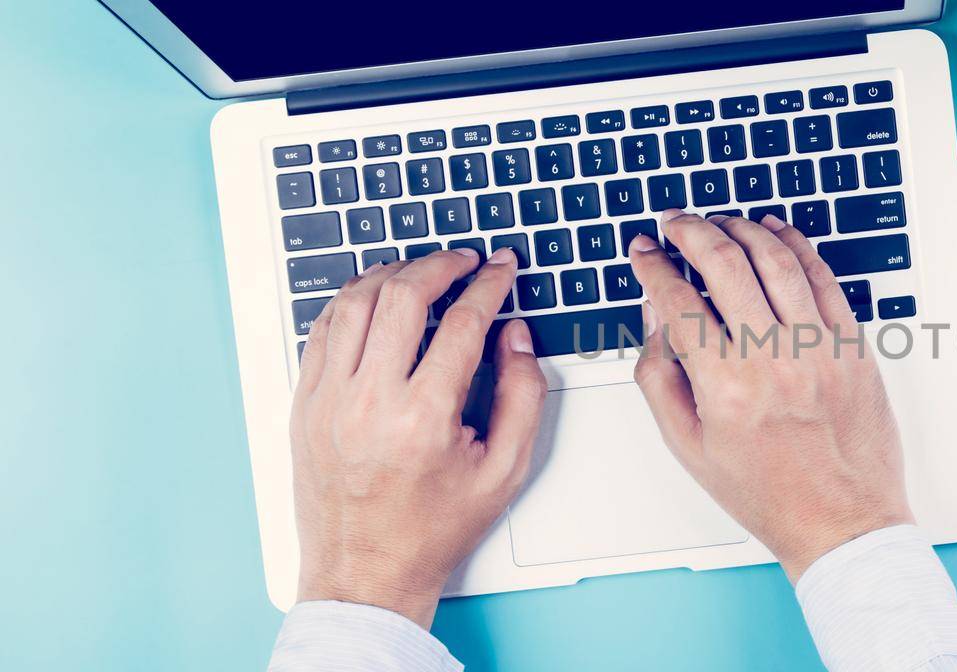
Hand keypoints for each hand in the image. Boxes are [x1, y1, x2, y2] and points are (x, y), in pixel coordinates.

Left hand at [289, 247, 546, 627]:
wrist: (366, 575)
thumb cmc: (433, 530)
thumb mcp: (504, 471)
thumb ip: (523, 396)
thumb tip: (515, 335)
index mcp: (424, 419)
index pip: (463, 323)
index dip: (489, 285)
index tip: (500, 269)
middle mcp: (369, 403)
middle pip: (403, 296)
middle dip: (441, 264)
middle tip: (464, 260)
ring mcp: (328, 401)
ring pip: (354, 303)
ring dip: (392, 274)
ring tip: (420, 270)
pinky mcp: (303, 406)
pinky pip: (322, 331)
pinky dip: (351, 303)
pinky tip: (376, 298)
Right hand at [628, 210, 912, 581]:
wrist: (842, 521)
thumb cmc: (768, 493)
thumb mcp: (690, 447)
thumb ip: (660, 378)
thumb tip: (655, 316)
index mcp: (726, 388)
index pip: (678, 302)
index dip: (652, 267)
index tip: (643, 251)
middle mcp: (774, 362)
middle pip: (725, 265)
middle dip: (692, 232)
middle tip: (675, 222)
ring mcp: (819, 349)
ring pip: (777, 260)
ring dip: (742, 229)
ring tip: (721, 221)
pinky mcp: (853, 346)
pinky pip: (823, 278)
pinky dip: (796, 246)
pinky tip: (775, 232)